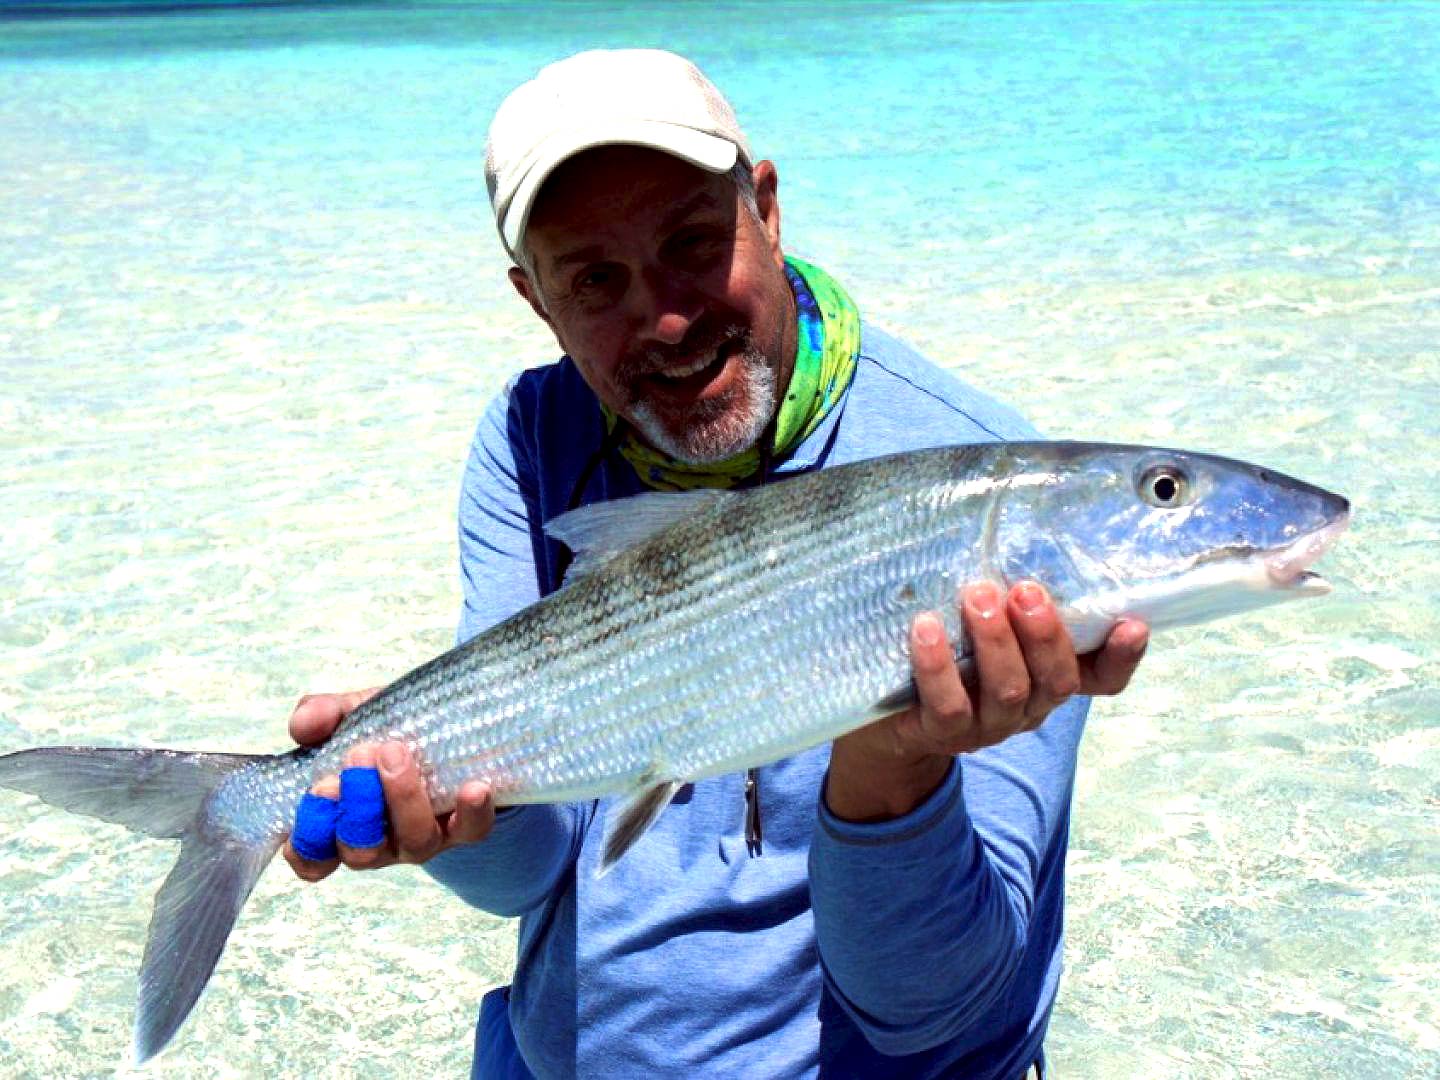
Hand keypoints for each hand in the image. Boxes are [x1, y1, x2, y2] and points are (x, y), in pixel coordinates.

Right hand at [281, 689, 496, 882]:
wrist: (451, 723)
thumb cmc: (388, 727)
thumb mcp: (353, 713)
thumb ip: (323, 715)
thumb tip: (303, 724)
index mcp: (342, 822)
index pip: (313, 858)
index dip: (308, 840)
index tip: (317, 792)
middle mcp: (381, 842)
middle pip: (362, 852)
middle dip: (357, 808)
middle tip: (357, 756)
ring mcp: (424, 838)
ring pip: (414, 842)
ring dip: (403, 798)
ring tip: (397, 752)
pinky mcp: (467, 827)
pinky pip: (472, 830)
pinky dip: (472, 811)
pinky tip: (473, 787)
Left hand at [826, 581, 1147, 821]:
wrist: (888, 719)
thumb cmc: (947, 653)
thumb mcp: (984, 623)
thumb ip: (1006, 597)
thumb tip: (1012, 528)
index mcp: (1047, 678)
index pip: (1102, 678)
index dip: (1122, 657)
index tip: (1132, 623)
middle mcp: (1028, 706)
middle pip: (1056, 680)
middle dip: (1045, 633)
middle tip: (1026, 591)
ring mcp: (988, 726)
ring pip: (1009, 691)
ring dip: (996, 642)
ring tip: (978, 597)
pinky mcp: (942, 734)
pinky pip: (949, 706)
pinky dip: (938, 666)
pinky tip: (926, 628)